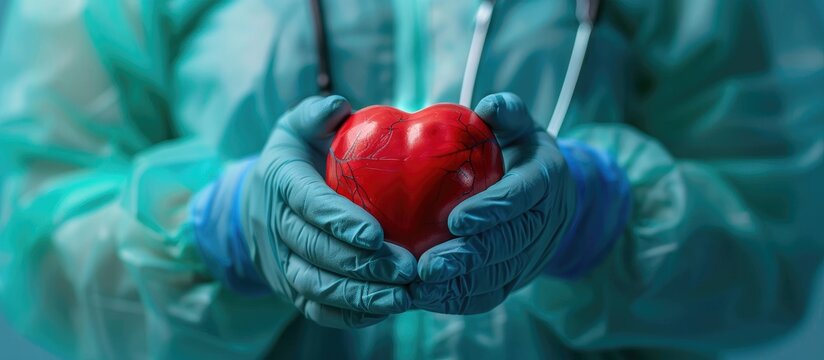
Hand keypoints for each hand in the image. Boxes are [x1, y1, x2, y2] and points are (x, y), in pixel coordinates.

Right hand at [246, 96, 416, 327]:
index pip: (309, 205)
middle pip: (316, 251)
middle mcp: (276, 226)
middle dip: (362, 264)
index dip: (339, 222)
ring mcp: (281, 262)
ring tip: (403, 295)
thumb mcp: (297, 129)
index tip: (375, 235)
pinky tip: (385, 309)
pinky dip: (348, 315)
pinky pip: (316, 309)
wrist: (255, 204)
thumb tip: (339, 106)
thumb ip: (316, 115)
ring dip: (359, 295)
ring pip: (315, 285)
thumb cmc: (296, 160)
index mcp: (282, 182)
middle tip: (407, 269)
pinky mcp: (291, 289)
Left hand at [411, 93, 578, 313]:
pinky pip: (492, 294)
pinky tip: (425, 300)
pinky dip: (459, 301)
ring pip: (501, 275)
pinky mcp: (520, 277)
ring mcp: (535, 253)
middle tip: (427, 267)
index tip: (455, 220)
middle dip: (469, 258)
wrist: (552, 194)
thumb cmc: (520, 151)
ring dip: (459, 286)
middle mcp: (547, 220)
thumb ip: (507, 113)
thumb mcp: (520, 125)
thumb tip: (488, 106)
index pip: (522, 197)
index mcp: (547, 178)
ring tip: (418, 288)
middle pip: (510, 244)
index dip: (492, 210)